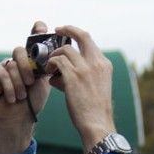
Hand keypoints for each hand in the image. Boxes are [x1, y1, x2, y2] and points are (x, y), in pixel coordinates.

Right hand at [0, 21, 51, 153]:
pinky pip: (2, 73)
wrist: (20, 117)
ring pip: (12, 64)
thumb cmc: (34, 99)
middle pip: (21, 50)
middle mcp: (19, 58)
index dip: (38, 29)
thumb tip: (59, 54)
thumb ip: (49, 66)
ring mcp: (6, 64)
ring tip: (23, 95)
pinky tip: (13, 98)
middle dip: (27, 67)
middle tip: (31, 82)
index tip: (42, 29)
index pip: (35, 35)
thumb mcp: (45, 81)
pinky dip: (9, 86)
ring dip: (19, 82)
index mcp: (33, 57)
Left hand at [43, 26, 115, 152]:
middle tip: (57, 30)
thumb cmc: (94, 110)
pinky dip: (50, 65)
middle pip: (81, 35)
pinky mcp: (73, 77)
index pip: (90, 41)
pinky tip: (49, 75)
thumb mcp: (96, 87)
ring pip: (65, 50)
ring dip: (54, 56)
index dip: (76, 35)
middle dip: (68, 29)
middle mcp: (96, 63)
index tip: (67, 34)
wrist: (97, 124)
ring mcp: (85, 69)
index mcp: (104, 65)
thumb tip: (59, 72)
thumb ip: (82, 75)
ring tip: (50, 67)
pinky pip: (57, 61)